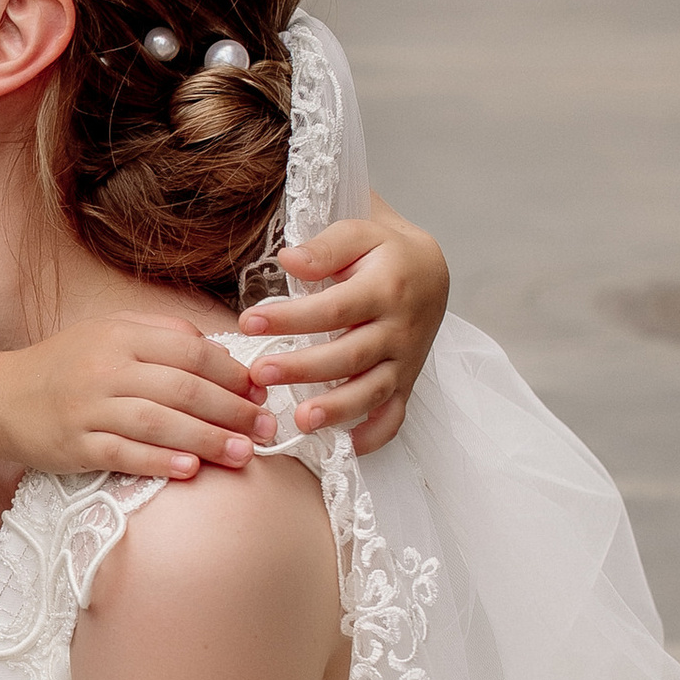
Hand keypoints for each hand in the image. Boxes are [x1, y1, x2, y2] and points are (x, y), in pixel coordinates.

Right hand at [0, 306, 274, 480]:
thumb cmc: (65, 366)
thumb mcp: (108, 332)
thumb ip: (162, 335)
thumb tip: (222, 354)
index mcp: (120, 336)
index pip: (191, 352)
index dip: (232, 374)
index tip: (260, 393)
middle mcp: (104, 369)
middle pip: (182, 389)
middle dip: (232, 411)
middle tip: (266, 429)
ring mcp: (88, 409)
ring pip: (158, 424)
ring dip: (207, 440)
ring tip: (244, 455)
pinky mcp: (75, 446)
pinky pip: (124, 455)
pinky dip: (160, 463)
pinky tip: (191, 471)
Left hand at [238, 200, 449, 447]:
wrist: (430, 271)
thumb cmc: (384, 252)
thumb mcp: (359, 233)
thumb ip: (325, 248)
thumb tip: (288, 260)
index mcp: (385, 288)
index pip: (333, 308)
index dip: (290, 318)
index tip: (248, 322)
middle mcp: (399, 329)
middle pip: (350, 355)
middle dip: (303, 368)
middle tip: (259, 374)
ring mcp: (405, 360)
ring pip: (373, 391)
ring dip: (338, 409)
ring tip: (302, 420)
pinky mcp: (406, 381)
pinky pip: (395, 414)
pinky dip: (375, 435)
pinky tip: (347, 446)